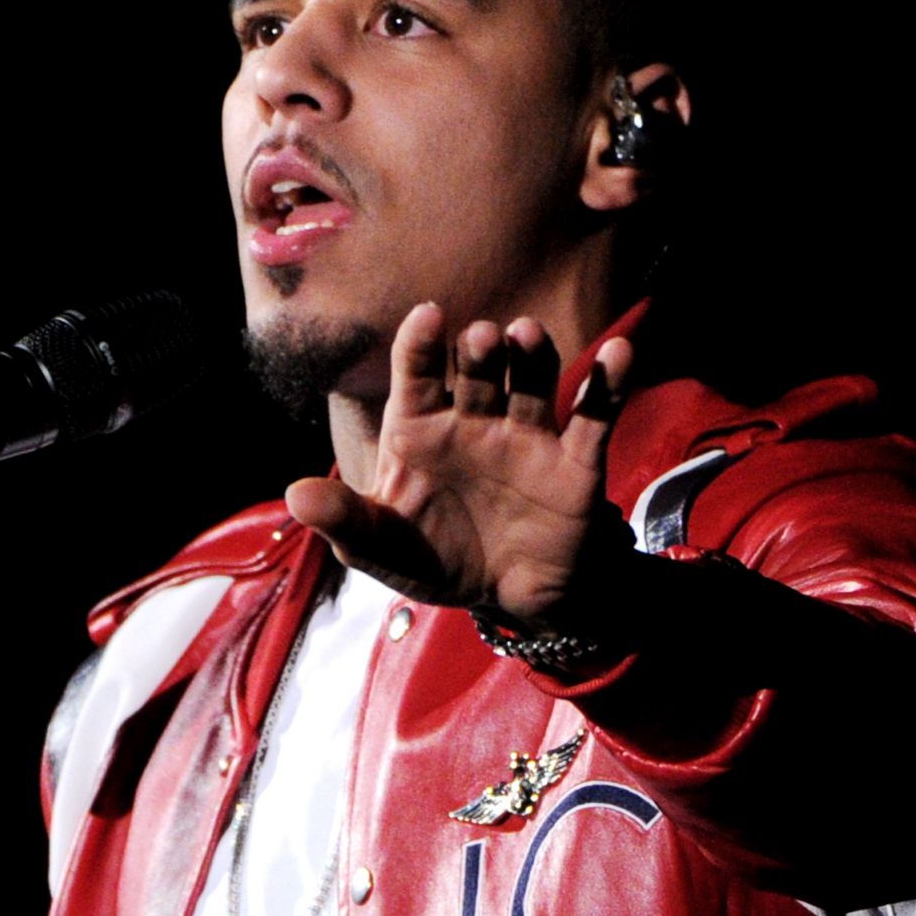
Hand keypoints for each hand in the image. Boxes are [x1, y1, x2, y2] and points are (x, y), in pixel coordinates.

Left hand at [284, 304, 632, 629]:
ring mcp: (527, 436)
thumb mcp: (381, 547)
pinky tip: (619, 353)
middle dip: (477, 353)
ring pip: (531, 381)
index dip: (420, 346)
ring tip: (527, 335)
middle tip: (481, 336)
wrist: (510, 599)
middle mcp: (474, 419)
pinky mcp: (576, 463)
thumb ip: (344, 520)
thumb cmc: (435, 558)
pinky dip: (607, 384)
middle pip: (476, 372)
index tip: (426, 316)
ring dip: (532, 356)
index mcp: (421, 429)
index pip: (416, 375)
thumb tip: (295, 496)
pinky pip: (594, 416)